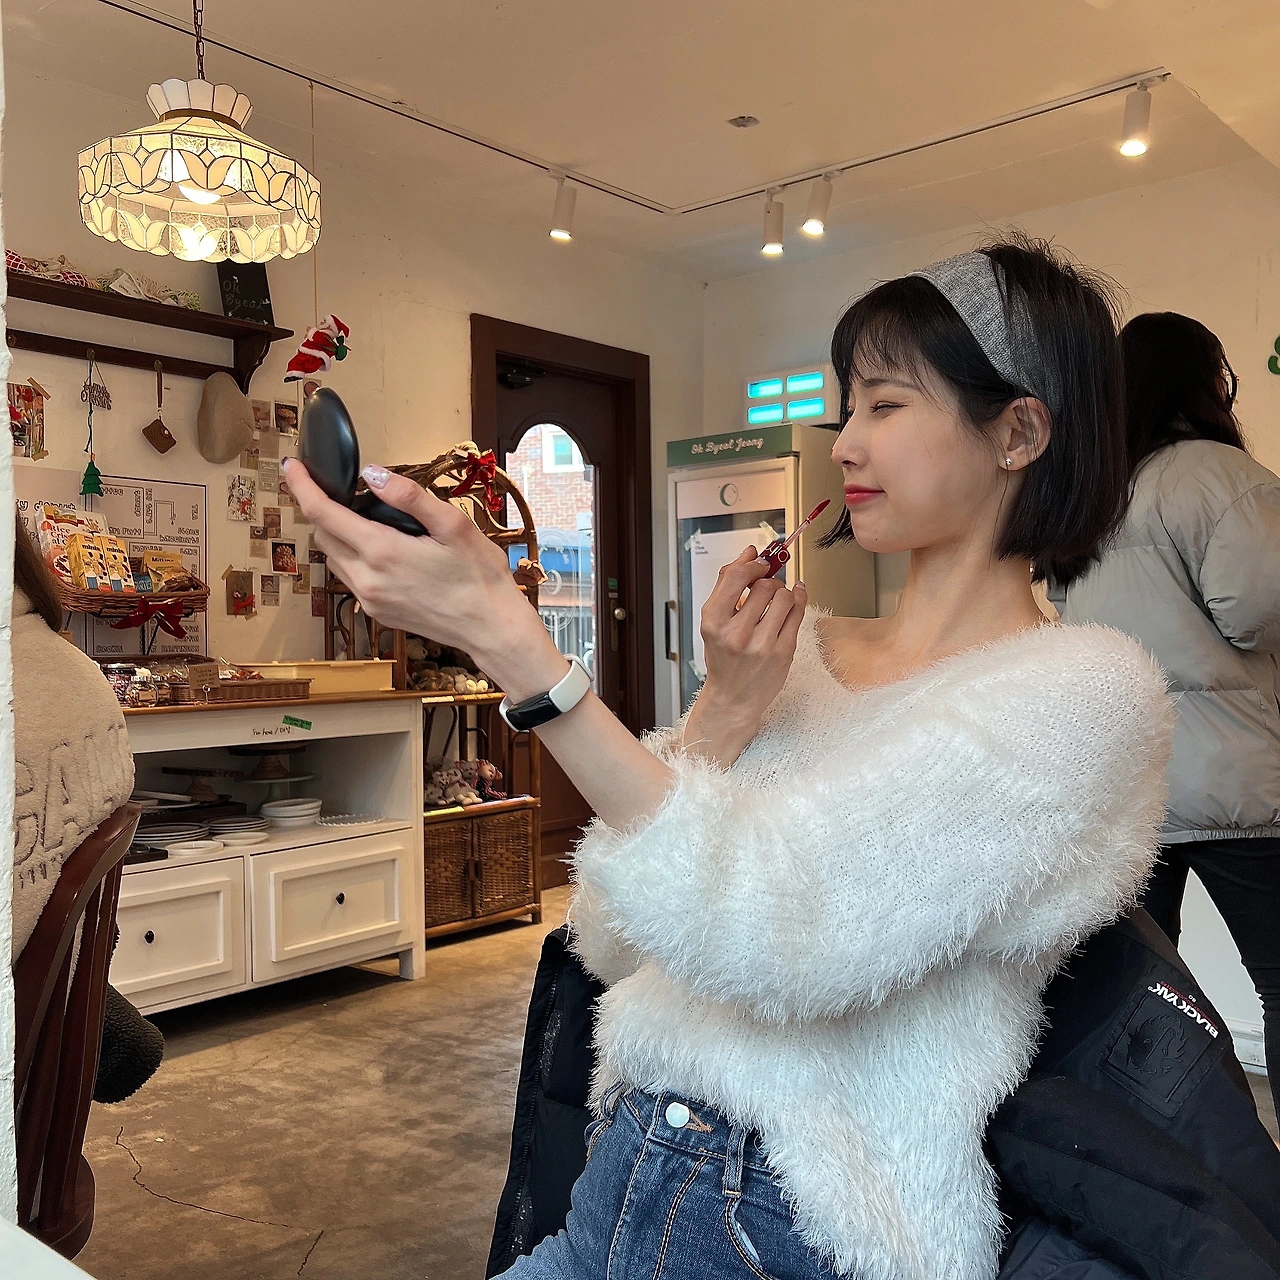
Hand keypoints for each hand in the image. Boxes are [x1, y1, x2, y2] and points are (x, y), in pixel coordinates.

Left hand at [284, 459, 566, 697]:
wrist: (492, 628)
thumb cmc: (480, 577)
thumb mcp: (453, 525)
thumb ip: (409, 497)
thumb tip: (372, 474)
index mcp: (382, 551)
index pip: (322, 513)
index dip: (302, 486)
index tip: (293, 467)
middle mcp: (367, 579)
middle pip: (322, 536)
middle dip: (323, 509)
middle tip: (340, 491)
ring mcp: (370, 600)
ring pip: (333, 559)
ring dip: (337, 536)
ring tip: (364, 520)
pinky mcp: (378, 613)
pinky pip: (350, 579)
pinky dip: (353, 558)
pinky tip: (381, 552)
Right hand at [682, 545, 806, 764]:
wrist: (734, 697)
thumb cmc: (724, 658)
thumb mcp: (714, 621)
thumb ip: (728, 585)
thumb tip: (749, 552)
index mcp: (713, 622)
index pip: (736, 577)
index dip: (751, 564)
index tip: (758, 563)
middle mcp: (736, 633)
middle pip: (765, 585)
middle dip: (769, 581)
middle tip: (766, 588)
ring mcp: (762, 644)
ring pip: (785, 596)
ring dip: (783, 592)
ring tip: (776, 600)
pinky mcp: (783, 652)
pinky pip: (798, 613)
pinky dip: (799, 599)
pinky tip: (795, 598)